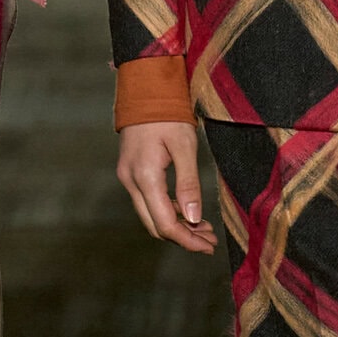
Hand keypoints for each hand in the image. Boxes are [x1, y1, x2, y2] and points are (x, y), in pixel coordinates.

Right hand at [117, 122, 216, 253]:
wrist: (145, 89)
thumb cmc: (168, 114)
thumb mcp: (185, 146)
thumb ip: (189, 184)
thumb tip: (195, 218)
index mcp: (145, 176)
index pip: (165, 223)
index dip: (187, 240)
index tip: (208, 246)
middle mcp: (130, 181)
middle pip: (155, 225)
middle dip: (183, 237)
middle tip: (210, 241)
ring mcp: (127, 177)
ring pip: (151, 215)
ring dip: (177, 225)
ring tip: (205, 229)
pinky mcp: (130, 172)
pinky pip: (148, 202)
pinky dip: (168, 211)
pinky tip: (188, 211)